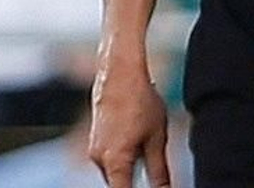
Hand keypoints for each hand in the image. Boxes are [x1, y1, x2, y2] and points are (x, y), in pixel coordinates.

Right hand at [88, 56, 170, 187]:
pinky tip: (138, 138)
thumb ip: (159, 170)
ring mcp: (95, 151)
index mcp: (115, 162)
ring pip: (116, 171)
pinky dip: (124, 157)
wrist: (120, 76)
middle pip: (119, 184)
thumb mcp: (157, 138)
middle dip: (136, 181)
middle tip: (152, 164)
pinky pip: (111, 159)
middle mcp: (99, 160)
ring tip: (147, 143)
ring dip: (131, 168)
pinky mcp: (95, 143)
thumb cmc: (140, 102)